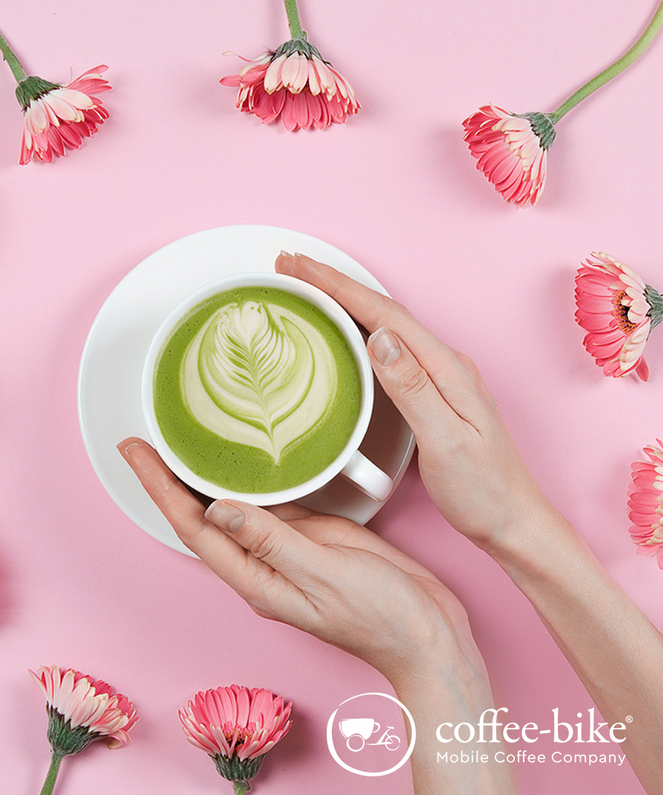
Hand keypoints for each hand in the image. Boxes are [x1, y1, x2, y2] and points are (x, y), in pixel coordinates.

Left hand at [118, 438, 484, 683]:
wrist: (426, 632)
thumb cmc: (381, 616)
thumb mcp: (325, 574)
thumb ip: (273, 540)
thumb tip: (219, 509)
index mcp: (256, 578)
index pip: (193, 526)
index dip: (159, 487)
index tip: (135, 450)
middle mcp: (261, 563)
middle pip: (202, 516)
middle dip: (169, 478)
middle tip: (145, 437)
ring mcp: (285, 549)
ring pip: (232, 506)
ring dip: (204, 476)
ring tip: (181, 440)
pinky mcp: (311, 536)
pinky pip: (269, 502)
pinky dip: (248, 479)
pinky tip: (243, 460)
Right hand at [275, 252, 560, 553]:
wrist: (512, 519)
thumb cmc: (482, 489)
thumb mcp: (445, 441)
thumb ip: (412, 388)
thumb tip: (380, 337)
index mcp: (445, 368)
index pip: (384, 314)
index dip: (338, 286)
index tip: (300, 266)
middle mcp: (444, 363)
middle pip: (382, 310)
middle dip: (334, 283)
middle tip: (291, 265)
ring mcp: (438, 376)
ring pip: (384, 325)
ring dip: (345, 301)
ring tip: (308, 287)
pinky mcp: (431, 392)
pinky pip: (389, 348)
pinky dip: (359, 329)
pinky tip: (345, 332)